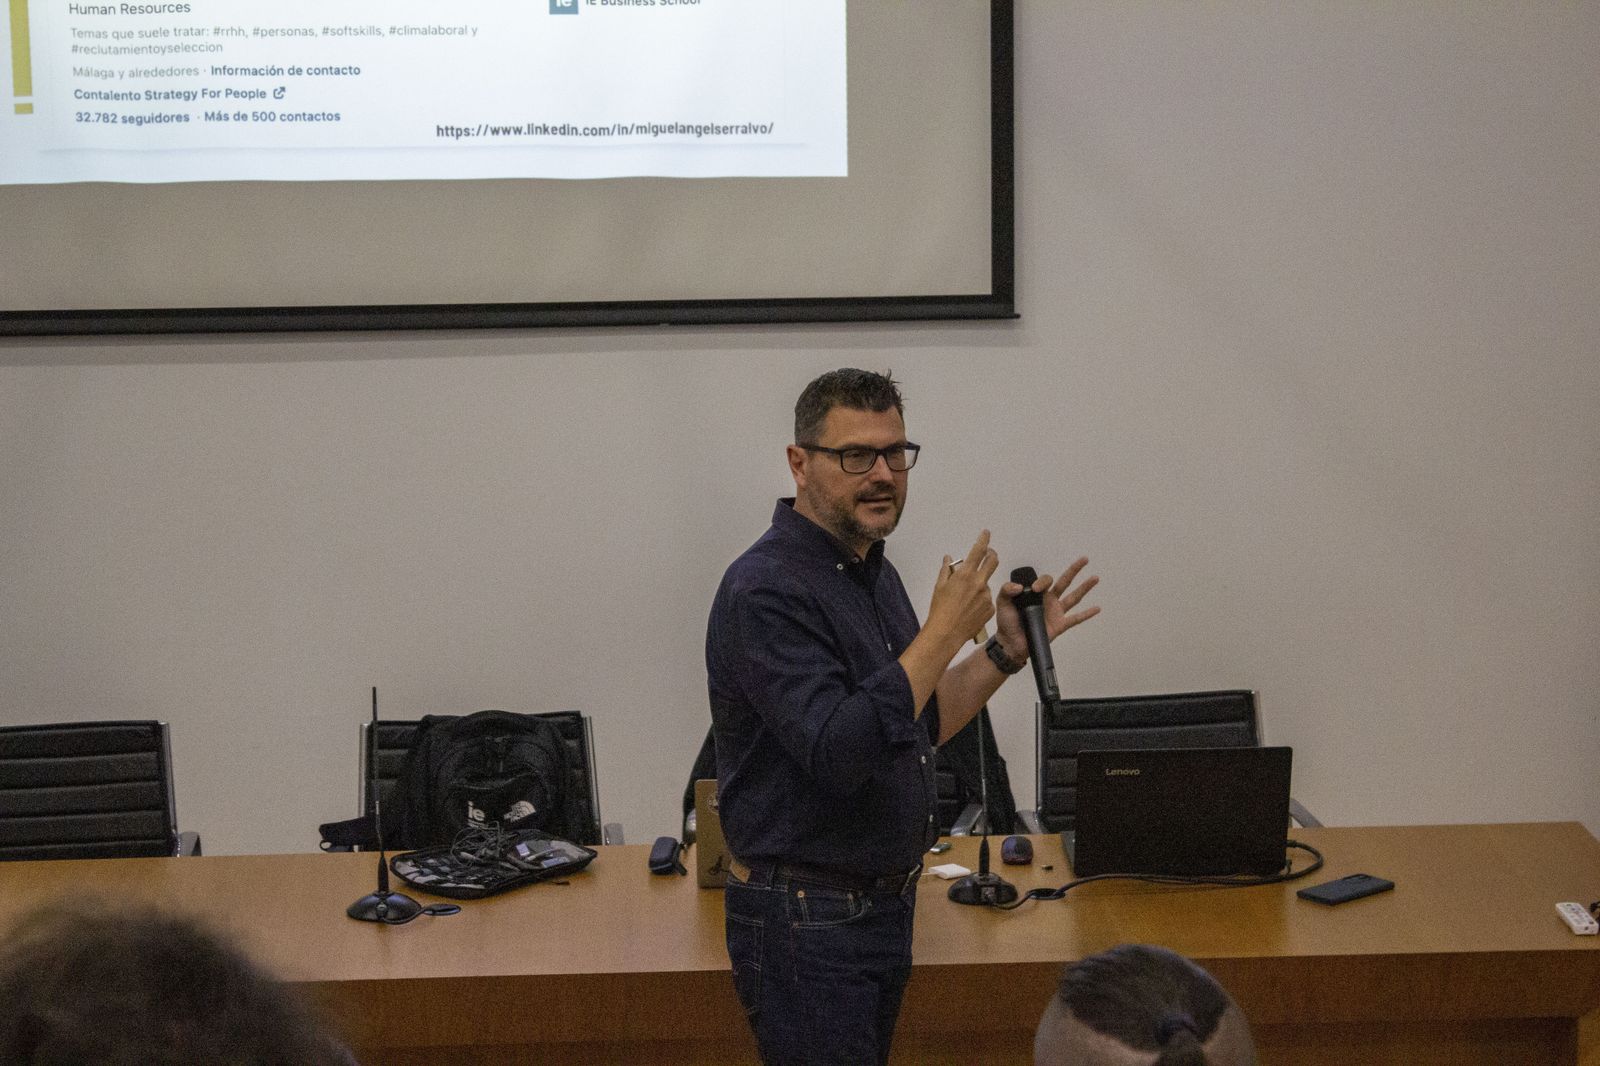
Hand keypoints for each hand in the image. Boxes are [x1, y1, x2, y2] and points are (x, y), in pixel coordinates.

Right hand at [927, 531, 997, 650]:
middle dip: (991, 554)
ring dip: (979, 584)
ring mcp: (986, 596)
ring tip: (965, 598)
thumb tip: (949, 559)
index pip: (978, 551)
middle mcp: (979, 583)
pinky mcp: (990, 608)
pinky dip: (980, 600)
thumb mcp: (939, 586)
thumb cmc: (940, 610)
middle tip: (988, 553)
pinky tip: (969, 609)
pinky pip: (986, 599)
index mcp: (966, 574)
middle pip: (993, 561)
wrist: (946, 633)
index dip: (984, 539)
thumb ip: (946, 570)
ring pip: (986, 584)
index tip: (986, 533)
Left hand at [994, 556, 1099, 659]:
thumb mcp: (1002, 603)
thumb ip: (1006, 591)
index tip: (1035, 589)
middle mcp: (1049, 600)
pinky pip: (1076, 619)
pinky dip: (1087, 614)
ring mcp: (1056, 612)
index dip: (1042, 581)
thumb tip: (1019, 587)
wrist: (1011, 643)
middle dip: (1074, 570)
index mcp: (1036, 593)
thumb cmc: (1007, 623)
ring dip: (1085, 588)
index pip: (1046, 580)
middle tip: (1085, 559)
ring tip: (1095, 578)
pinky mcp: (1060, 625)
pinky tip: (1097, 608)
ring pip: (1074, 597)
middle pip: (1065, 582)